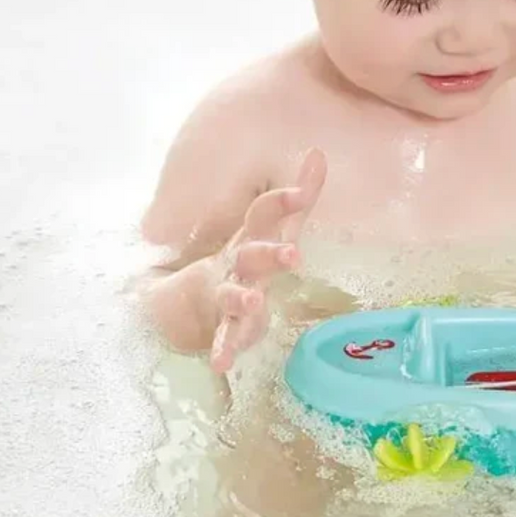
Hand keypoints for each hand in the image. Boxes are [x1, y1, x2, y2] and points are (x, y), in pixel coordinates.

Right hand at [210, 149, 326, 372]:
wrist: (198, 295)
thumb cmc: (252, 255)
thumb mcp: (279, 226)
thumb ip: (302, 191)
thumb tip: (317, 152)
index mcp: (252, 235)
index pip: (264, 212)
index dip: (283, 201)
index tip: (303, 193)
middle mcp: (238, 261)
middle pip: (252, 252)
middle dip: (271, 252)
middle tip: (294, 255)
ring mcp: (228, 293)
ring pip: (233, 294)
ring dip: (242, 298)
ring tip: (256, 301)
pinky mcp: (226, 325)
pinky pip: (224, 338)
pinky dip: (223, 350)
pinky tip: (221, 363)